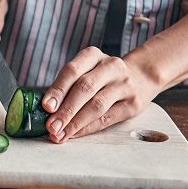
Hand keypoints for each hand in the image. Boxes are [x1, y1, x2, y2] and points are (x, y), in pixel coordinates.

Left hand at [41, 47, 162, 141]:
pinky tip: (75, 133)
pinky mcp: (133, 103)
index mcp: (93, 55)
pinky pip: (107, 118)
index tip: (45, 107)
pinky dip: (88, 128)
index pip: (72, 71)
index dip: (58, 90)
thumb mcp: (86, 71)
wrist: (141, 77)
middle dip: (65, 110)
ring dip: (75, 122)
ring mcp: (125, 84)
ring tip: (60, 133)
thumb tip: (46, 111)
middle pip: (84, 88)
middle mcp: (111, 66)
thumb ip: (68, 86)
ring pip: (96, 105)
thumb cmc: (102, 77)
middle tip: (51, 126)